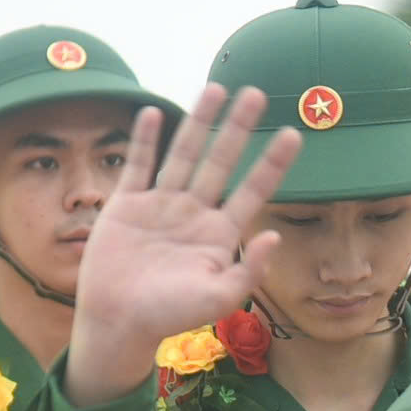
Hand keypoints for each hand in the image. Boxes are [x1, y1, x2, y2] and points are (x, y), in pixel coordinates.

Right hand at [66, 86, 304, 405]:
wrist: (118, 322)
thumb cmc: (170, 316)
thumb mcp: (219, 297)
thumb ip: (249, 269)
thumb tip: (274, 236)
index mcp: (219, 235)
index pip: (252, 191)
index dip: (271, 164)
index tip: (292, 134)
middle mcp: (193, 214)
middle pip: (221, 161)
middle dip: (238, 128)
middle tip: (257, 93)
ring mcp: (160, 206)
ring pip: (184, 154)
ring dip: (199, 122)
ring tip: (215, 88)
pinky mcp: (127, 205)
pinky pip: (139, 165)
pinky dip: (146, 140)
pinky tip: (155, 112)